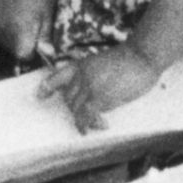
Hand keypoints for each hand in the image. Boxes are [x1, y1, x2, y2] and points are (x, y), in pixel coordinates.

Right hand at [0, 0, 57, 63]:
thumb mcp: (48, 19)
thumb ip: (44, 40)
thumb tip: (49, 56)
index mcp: (20, 35)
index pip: (24, 57)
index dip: (34, 53)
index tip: (39, 44)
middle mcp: (4, 32)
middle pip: (14, 51)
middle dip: (24, 45)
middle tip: (34, 28)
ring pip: (6, 42)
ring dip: (15, 38)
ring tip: (24, 21)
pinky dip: (7, 30)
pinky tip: (14, 18)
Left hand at [38, 47, 164, 132]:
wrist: (142, 55)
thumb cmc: (132, 60)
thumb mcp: (105, 64)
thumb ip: (96, 76)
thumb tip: (97, 94)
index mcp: (82, 64)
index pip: (58, 76)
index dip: (48, 87)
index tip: (40, 95)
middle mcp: (81, 74)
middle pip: (69, 97)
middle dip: (76, 109)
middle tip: (89, 116)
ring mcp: (89, 85)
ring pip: (76, 108)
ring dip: (84, 119)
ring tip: (97, 124)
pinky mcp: (99, 96)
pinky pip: (87, 115)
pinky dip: (90, 124)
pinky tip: (99, 126)